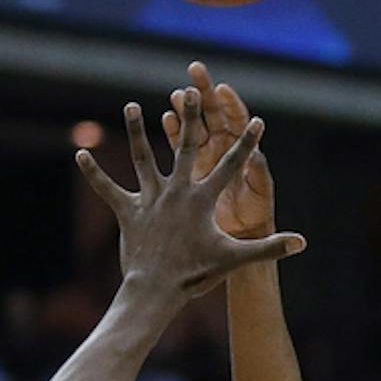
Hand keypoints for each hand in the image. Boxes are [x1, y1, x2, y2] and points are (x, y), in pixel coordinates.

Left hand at [77, 89, 304, 299]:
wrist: (156, 291)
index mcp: (202, 200)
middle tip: (192, 88)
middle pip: (185, 147)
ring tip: (133, 104)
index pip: (230, 166)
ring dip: (138, 130)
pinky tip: (79, 154)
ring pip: (143, 158)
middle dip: (190, 116)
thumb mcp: (234, 259)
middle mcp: (176, 192)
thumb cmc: (196, 275)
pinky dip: (94, 173)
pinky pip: (108, 189)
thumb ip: (268, 248)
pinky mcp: (127, 212)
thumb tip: (302, 244)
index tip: (257, 120)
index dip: (246, 143)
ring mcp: (150, 200)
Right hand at [161, 61, 276, 240]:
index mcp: (243, 149)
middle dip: (204, 92)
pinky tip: (162, 119)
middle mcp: (223, 148)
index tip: (222, 88)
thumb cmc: (254, 214)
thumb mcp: (259, 194)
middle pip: (214, 113)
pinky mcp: (188, 171)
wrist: (238, 234)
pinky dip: (170, 133)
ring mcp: (204, 157)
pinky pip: (176, 147)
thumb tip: (258, 155)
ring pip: (192, 127)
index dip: (230, 103)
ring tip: (175, 94)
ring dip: (184, 110)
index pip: (237, 119)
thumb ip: (258, 174)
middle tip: (195, 69)